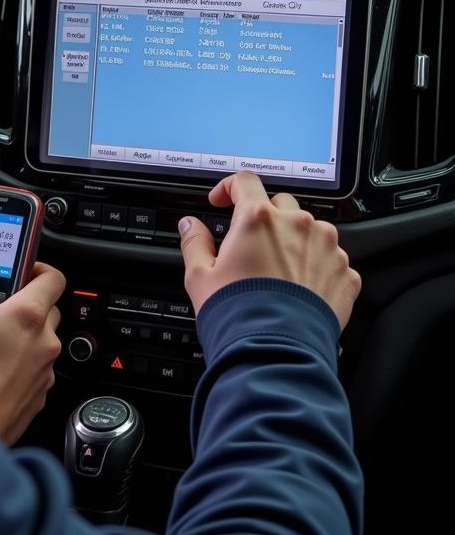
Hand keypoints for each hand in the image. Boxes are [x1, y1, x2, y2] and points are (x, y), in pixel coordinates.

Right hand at [0, 261, 64, 444]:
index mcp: (26, 316)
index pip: (53, 278)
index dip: (39, 269)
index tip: (23, 271)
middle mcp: (43, 343)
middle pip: (47, 309)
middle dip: (24, 304)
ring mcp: (43, 373)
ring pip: (41, 342)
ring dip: (22, 337)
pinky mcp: (36, 398)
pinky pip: (35, 371)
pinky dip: (19, 365)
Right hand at [179, 171, 361, 330]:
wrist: (277, 352)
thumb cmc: (237, 313)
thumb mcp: (200, 275)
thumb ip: (194, 241)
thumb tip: (190, 226)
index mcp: (258, 218)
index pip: (244, 182)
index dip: (229, 188)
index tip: (223, 201)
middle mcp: (297, 225)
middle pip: (280, 204)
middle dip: (265, 217)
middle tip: (251, 243)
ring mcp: (327, 248)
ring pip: (310, 230)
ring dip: (294, 241)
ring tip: (278, 271)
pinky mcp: (345, 273)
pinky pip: (330, 259)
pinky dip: (316, 267)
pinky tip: (299, 288)